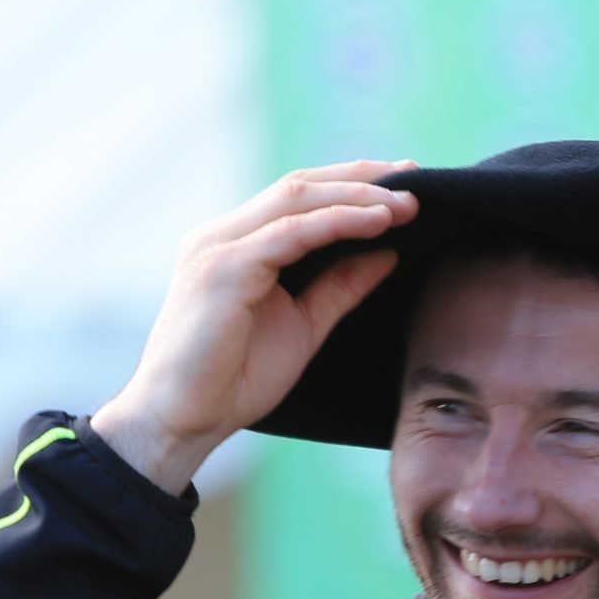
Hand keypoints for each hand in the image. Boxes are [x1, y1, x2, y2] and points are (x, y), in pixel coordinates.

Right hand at [93, 159, 418, 491]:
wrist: (181, 421)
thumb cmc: (234, 379)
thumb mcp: (304, 326)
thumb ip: (340, 287)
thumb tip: (388, 251)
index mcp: (237, 243)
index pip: (300, 195)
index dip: (353, 184)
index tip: (408, 183)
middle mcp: (222, 234)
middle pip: (300, 185)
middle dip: (362, 178)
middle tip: (417, 179)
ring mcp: (217, 247)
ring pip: (296, 198)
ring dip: (356, 196)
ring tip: (407, 202)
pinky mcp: (221, 269)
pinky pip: (289, 234)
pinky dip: (336, 223)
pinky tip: (377, 222)